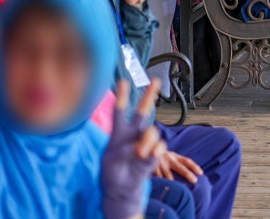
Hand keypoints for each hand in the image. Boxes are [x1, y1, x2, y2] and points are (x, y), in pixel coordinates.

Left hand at [101, 80, 165, 218]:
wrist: (123, 189)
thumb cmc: (112, 173)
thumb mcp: (110, 161)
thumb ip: (124, 150)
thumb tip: (140, 146)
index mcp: (118, 134)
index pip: (119, 112)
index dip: (121, 97)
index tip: (123, 81)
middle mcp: (133, 134)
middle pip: (142, 111)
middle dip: (149, 95)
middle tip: (156, 80)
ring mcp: (145, 142)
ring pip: (151, 131)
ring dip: (146, 141)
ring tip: (139, 154)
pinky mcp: (155, 152)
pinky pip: (158, 146)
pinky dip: (153, 152)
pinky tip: (148, 156)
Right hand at [153, 150, 203, 184]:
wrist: (146, 148)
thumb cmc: (162, 157)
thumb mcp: (171, 157)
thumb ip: (177, 163)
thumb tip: (190, 174)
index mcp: (175, 156)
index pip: (187, 161)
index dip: (194, 166)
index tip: (201, 173)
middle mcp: (169, 159)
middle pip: (180, 167)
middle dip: (188, 174)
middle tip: (195, 180)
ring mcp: (161, 163)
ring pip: (168, 174)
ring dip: (172, 181)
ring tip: (177, 188)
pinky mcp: (152, 167)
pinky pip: (157, 177)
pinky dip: (160, 182)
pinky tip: (163, 187)